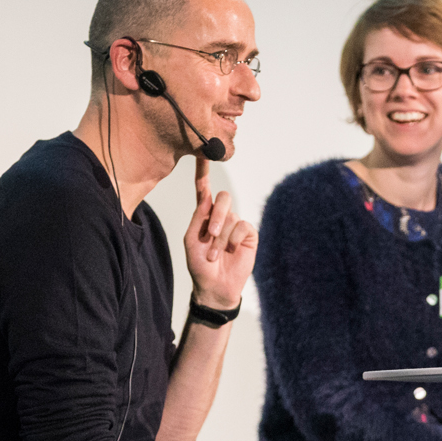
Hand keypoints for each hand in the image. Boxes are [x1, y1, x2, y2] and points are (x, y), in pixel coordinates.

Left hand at [185, 156, 256, 312]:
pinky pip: (243, 227)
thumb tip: (207, 197)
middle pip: (224, 198)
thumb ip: (198, 217)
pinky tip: (231, 251)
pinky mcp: (249, 235)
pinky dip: (233, 239)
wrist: (214, 286)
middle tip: (210, 235)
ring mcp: (236, 225)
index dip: (204, 171)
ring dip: (221, 238)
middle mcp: (222, 216)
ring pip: (232, 216)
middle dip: (217, 216)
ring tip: (216, 255)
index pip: (204, 188)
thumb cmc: (200, 265)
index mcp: (205, 215)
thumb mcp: (192, 239)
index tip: (203, 153)